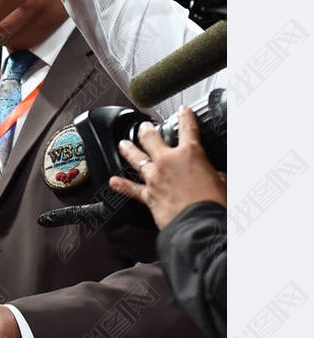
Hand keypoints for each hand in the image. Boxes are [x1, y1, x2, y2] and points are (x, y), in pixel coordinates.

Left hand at [110, 108, 225, 229]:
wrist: (199, 226)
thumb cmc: (214, 205)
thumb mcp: (224, 183)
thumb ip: (216, 175)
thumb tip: (215, 175)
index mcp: (190, 154)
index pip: (188, 129)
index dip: (185, 117)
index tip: (183, 111)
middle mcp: (168, 162)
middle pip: (151, 139)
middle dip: (147, 130)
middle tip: (144, 127)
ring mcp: (155, 178)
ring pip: (136, 159)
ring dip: (129, 150)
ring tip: (123, 144)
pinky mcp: (148, 196)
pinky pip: (131, 189)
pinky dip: (122, 185)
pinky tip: (113, 182)